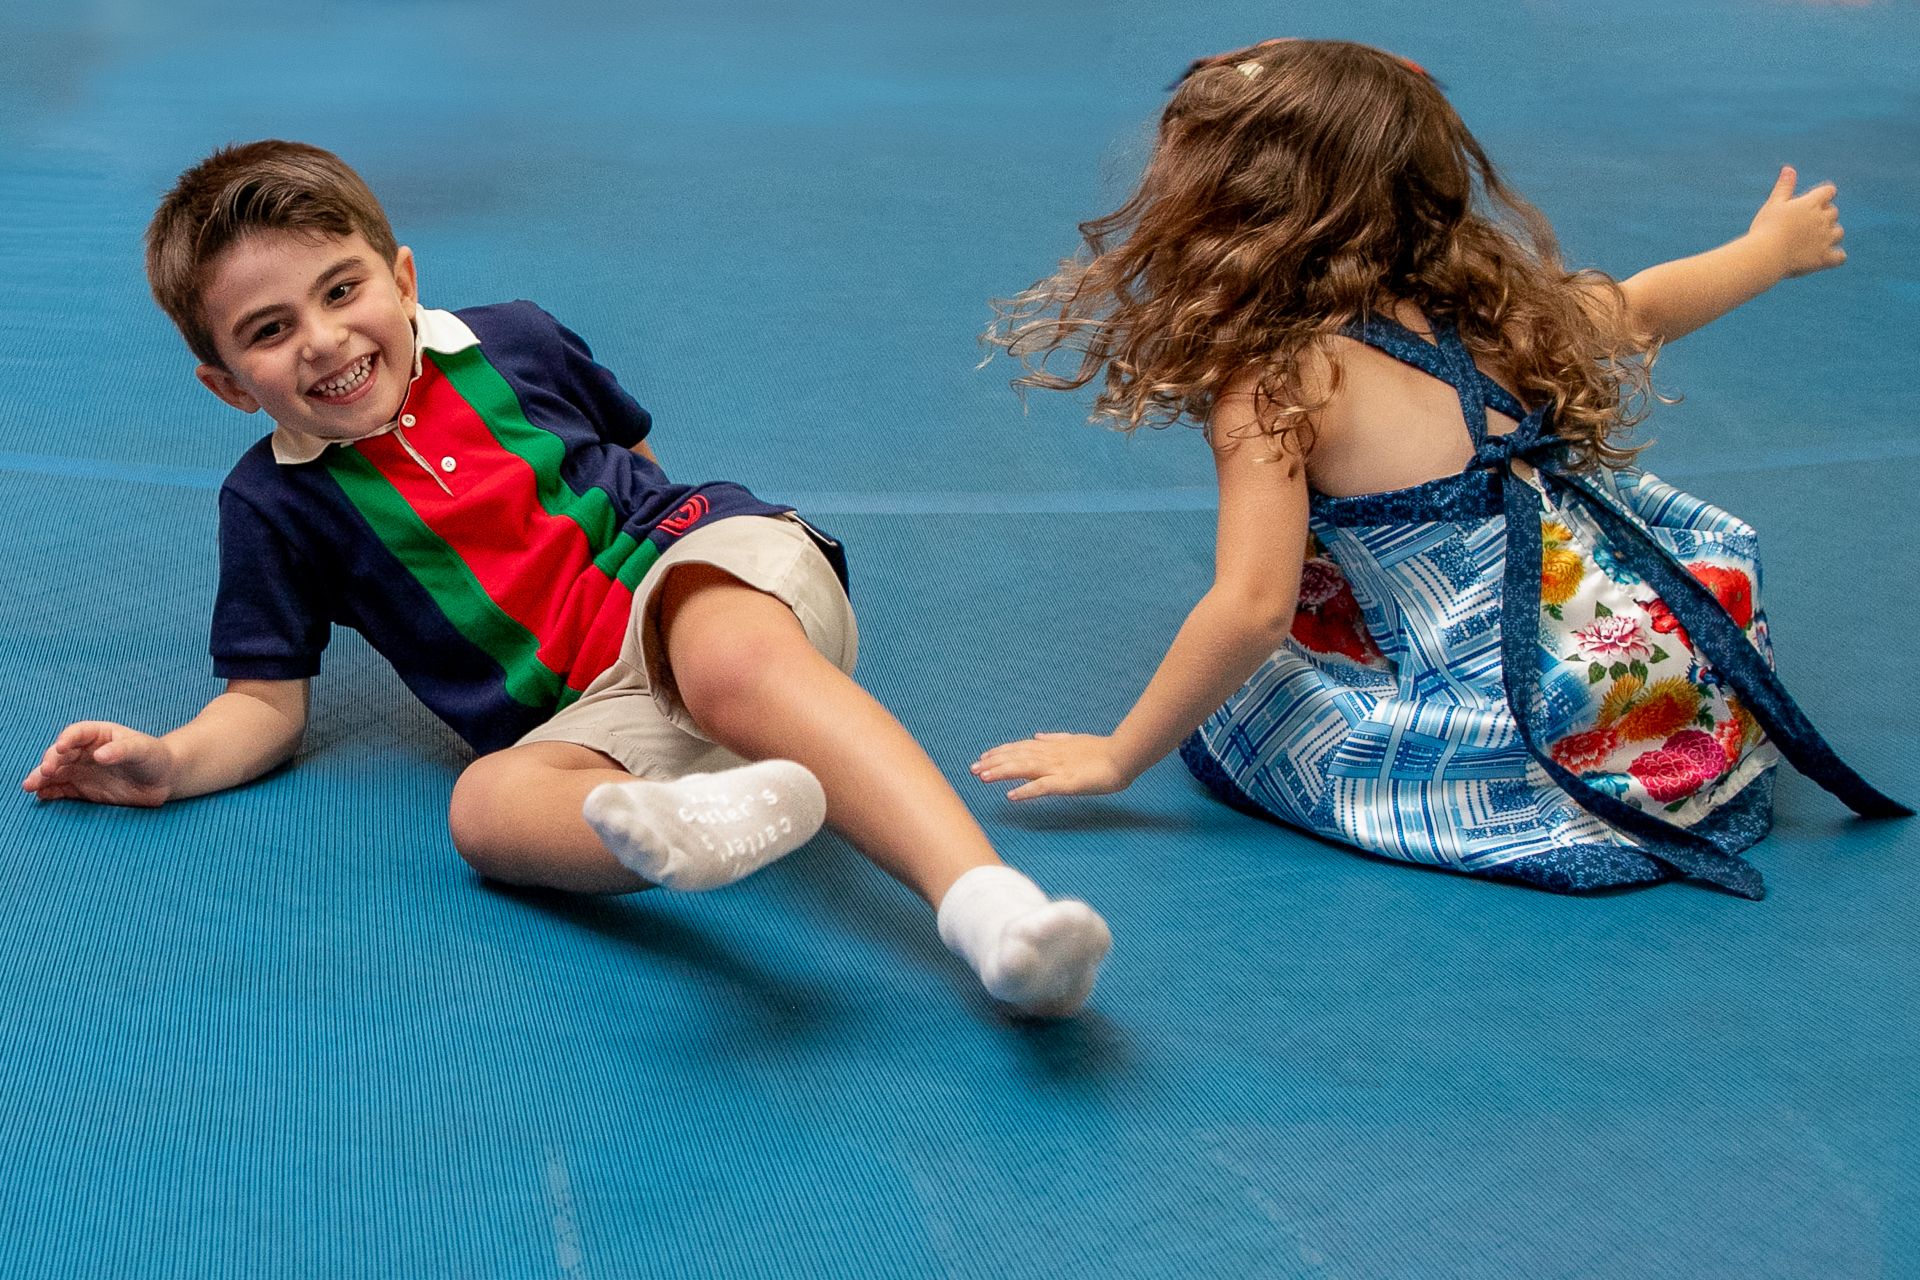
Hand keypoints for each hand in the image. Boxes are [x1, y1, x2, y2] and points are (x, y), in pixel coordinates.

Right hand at [22, 722, 176, 805]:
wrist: (163, 779)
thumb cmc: (154, 757)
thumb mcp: (143, 750)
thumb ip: (122, 751)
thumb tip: (99, 756)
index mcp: (99, 734)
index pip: (77, 733)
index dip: (67, 739)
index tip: (61, 747)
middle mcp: (86, 751)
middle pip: (61, 754)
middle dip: (50, 761)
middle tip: (45, 772)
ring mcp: (82, 770)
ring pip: (57, 772)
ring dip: (42, 778)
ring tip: (31, 786)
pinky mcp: (83, 789)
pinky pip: (61, 789)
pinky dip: (50, 792)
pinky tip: (41, 796)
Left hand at [971, 732, 1134, 800]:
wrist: (1124, 756)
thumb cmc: (1103, 751)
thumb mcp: (1075, 741)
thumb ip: (1055, 739)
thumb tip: (1037, 736)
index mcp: (1052, 747)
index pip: (1020, 748)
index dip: (1000, 752)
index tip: (983, 757)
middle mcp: (1051, 755)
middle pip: (1016, 757)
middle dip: (993, 762)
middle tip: (972, 769)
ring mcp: (1058, 768)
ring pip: (1023, 768)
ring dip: (1001, 772)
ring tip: (982, 777)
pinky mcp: (1067, 782)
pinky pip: (1042, 787)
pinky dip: (1026, 790)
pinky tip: (1011, 796)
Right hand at [1748, 165, 1844, 278]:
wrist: (1765, 255)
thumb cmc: (1766, 228)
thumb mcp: (1773, 204)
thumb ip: (1784, 187)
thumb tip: (1789, 169)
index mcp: (1811, 203)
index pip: (1828, 191)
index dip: (1823, 195)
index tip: (1814, 201)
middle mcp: (1822, 219)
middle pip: (1834, 212)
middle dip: (1824, 216)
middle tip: (1805, 224)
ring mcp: (1825, 239)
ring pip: (1838, 232)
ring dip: (1831, 234)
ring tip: (1815, 240)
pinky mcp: (1823, 258)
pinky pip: (1840, 257)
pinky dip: (1836, 256)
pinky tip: (1827, 256)